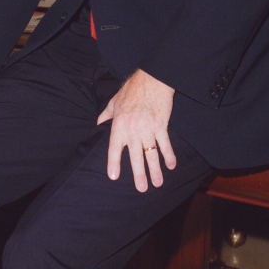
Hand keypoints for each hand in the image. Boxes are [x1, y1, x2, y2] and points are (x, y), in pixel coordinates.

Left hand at [97, 69, 175, 191]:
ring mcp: (147, 128)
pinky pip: (165, 144)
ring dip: (155, 170)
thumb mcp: (114, 101)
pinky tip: (171, 166)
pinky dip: (169, 156)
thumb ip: (106, 114)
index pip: (114, 147)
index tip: (113, 176)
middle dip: (139, 174)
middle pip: (135, 156)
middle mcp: (132, 129)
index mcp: (119, 124)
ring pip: (151, 153)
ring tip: (157, 183)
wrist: (151, 79)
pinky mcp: (161, 125)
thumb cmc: (131, 90)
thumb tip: (98, 124)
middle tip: (141, 189)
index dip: (114, 162)